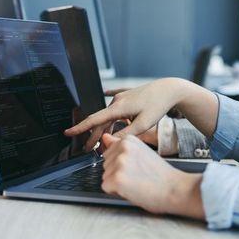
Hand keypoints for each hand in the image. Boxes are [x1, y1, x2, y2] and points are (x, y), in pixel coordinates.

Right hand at [66, 78, 193, 150]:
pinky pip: (115, 101)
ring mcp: (122, 96)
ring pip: (108, 115)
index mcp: (118, 108)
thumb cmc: (158, 105)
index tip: (68, 133)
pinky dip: (111, 106)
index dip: (80, 128)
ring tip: (102, 140)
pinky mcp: (129, 94)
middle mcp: (117, 101)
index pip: (94, 120)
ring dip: (104, 127)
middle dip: (93, 136)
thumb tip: (112, 142)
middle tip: (87, 149)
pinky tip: (105, 93)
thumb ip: (126, 135)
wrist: (169, 89)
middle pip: (101, 121)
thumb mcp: (143, 124)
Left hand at [100, 133, 203, 217]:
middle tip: (137, 176)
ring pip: (105, 176)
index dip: (121, 163)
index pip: (109, 152)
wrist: (175, 189)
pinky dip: (116, 192)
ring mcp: (119, 163)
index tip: (136, 166)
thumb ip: (120, 146)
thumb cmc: (161, 174)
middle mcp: (122, 148)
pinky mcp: (116, 179)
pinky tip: (132, 189)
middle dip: (117, 173)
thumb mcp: (141, 152)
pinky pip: (106, 187)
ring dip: (117, 183)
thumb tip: (105, 137)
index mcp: (128, 140)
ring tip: (136, 182)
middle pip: (105, 164)